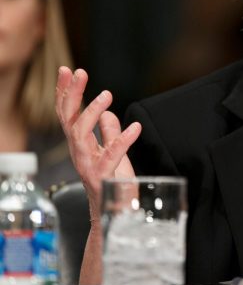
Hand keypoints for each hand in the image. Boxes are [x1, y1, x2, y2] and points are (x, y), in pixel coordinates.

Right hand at [56, 67, 141, 217]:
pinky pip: (111, 156)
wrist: (117, 214)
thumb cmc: (114, 183)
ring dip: (92, 113)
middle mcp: (80, 153)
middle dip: (72, 94)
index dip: (66, 92)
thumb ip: (108, 133)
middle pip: (69, 119)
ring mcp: (89, 165)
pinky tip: (135, 127)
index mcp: (81, 145)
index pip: (68, 114)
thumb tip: (107, 113)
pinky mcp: (104, 177)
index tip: (67, 70)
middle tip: (79, 72)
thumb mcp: (113, 153)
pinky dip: (122, 140)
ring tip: (107, 94)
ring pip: (81, 135)